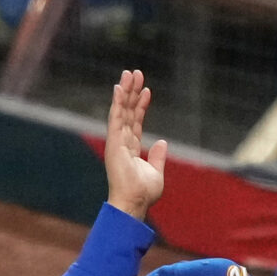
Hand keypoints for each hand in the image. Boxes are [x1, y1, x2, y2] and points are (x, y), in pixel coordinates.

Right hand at [105, 69, 167, 220]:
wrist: (135, 202)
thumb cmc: (143, 193)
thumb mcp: (156, 172)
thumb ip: (158, 156)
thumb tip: (162, 142)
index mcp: (131, 148)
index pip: (136, 121)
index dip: (141, 105)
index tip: (147, 90)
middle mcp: (122, 141)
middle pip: (128, 112)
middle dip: (132, 92)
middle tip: (136, 73)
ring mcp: (117, 141)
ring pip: (122, 111)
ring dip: (126, 91)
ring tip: (130, 74)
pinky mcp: (114, 142)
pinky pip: (116, 118)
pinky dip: (118, 103)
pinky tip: (120, 88)